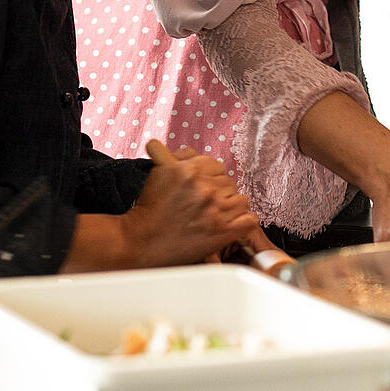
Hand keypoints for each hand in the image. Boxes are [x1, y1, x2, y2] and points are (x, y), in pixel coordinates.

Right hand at [122, 152, 261, 266]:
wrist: (140, 242)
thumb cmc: (148, 210)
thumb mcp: (158, 174)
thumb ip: (175, 157)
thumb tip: (179, 148)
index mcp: (190, 169)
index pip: (217, 166)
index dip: (211, 177)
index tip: (205, 187)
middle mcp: (204, 187)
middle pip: (229, 182)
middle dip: (219, 192)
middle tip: (206, 204)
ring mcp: (215, 209)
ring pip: (241, 199)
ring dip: (231, 207)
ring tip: (216, 214)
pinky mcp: (222, 231)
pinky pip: (249, 220)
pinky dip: (242, 222)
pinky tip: (230, 224)